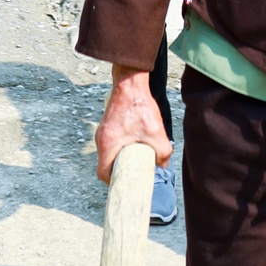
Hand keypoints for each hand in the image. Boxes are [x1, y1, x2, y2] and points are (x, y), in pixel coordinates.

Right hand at [93, 66, 171, 180]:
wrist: (130, 81)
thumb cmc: (140, 106)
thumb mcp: (156, 132)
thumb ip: (163, 153)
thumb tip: (163, 165)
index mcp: (108, 145)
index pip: (103, 173)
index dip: (112, 182)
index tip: (124, 185)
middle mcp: (101, 139)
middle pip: (105, 163)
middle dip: (119, 171)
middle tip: (133, 175)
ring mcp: (103, 131)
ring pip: (109, 152)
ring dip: (120, 158)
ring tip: (136, 161)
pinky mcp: (108, 124)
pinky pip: (112, 142)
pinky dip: (121, 147)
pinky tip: (135, 144)